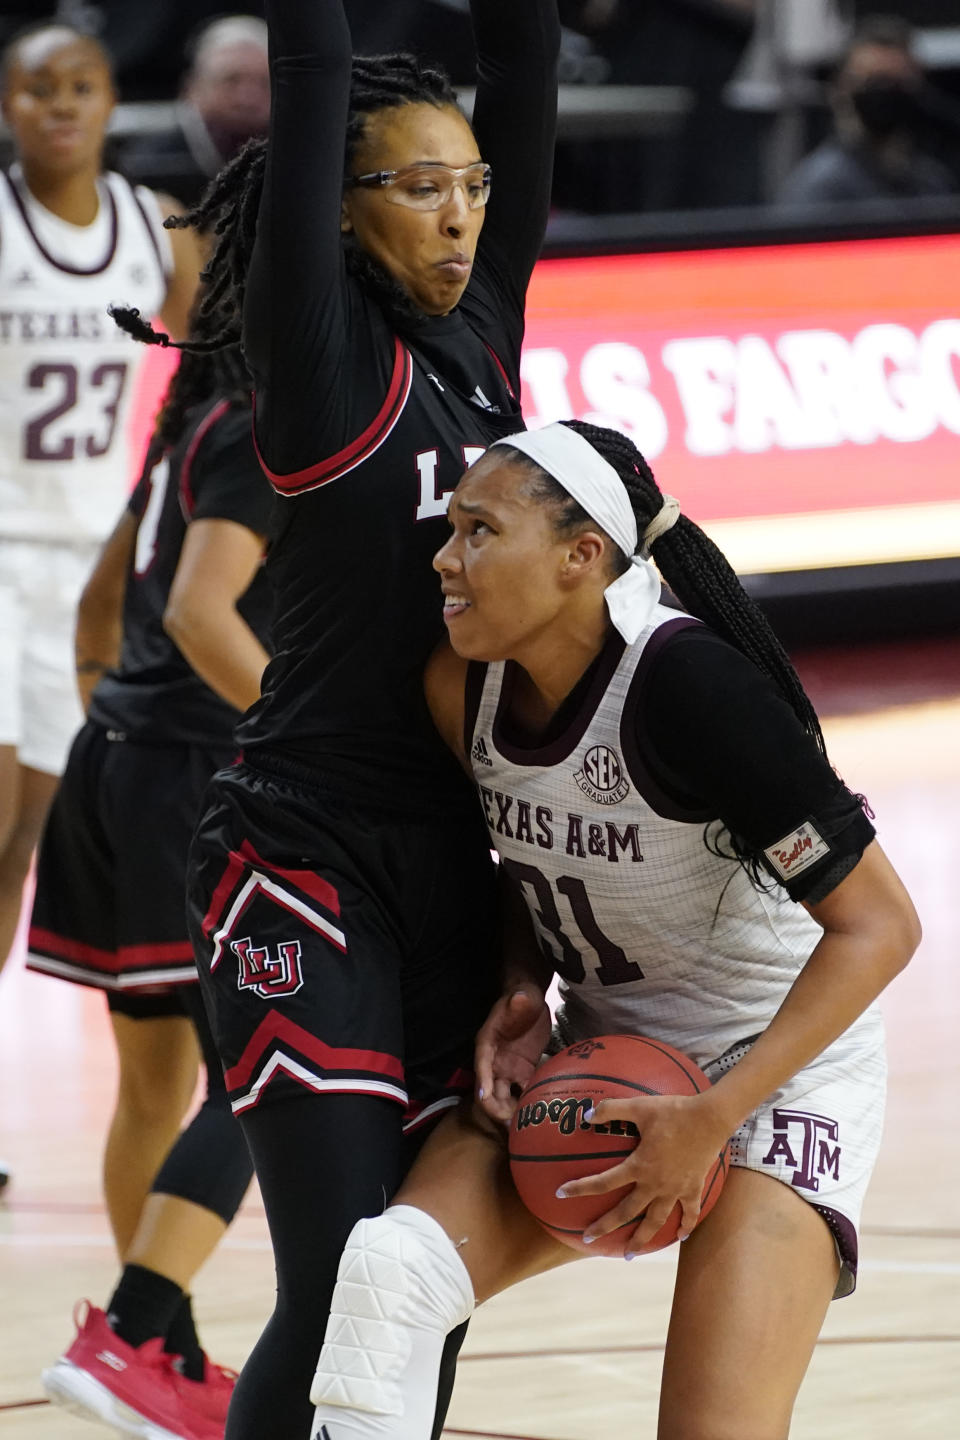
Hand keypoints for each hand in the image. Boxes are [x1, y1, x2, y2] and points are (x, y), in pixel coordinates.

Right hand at [474, 987, 551, 1125]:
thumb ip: (519, 1000)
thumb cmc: (522, 997)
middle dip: (497, 1109)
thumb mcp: (521, 996)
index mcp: (488, 1043)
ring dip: (511, 1113)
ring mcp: (508, 1069)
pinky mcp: (523, 1072)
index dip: (484, 1083)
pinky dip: (528, 1105)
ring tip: (524, 1130)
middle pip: (490, 1090)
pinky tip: (540, 1117)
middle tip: (511, 1125)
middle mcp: (494, 1061)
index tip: (486, 1099)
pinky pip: (523, 1092)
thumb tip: (519, 999)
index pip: (482, 1066)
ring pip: (505, 1098)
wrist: (532, 999)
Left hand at [556, 1091, 728, 1253]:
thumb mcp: (639, 1106)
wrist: (710, 1119)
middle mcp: (655, 1184)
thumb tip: (586, 1115)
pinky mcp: (693, 1188)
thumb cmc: (674, 1111)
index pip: (603, 1182)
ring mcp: (675, 1189)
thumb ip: (611, 1110)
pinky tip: (679, 1238)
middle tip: (588, 1239)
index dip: (580, 1188)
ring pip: (655, 1221)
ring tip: (629, 1254)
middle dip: (605, 1226)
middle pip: (626, 1211)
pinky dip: (685, 1227)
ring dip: (641, 1239)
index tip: (560, 1194)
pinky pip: (689, 1213)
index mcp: (639, 1166)